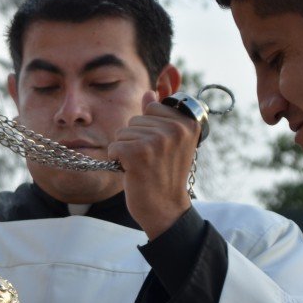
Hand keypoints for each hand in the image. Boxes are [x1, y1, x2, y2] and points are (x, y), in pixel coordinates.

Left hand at [106, 90, 199, 239]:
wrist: (165, 208)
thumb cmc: (165, 174)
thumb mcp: (169, 142)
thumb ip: (160, 116)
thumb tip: (149, 93)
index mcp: (188, 123)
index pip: (152, 107)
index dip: (148, 128)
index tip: (161, 148)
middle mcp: (176, 128)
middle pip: (135, 119)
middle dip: (136, 140)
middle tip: (151, 160)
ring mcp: (158, 140)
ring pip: (122, 132)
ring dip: (127, 150)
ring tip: (144, 166)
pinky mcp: (138, 152)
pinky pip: (114, 146)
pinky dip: (117, 160)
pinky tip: (132, 172)